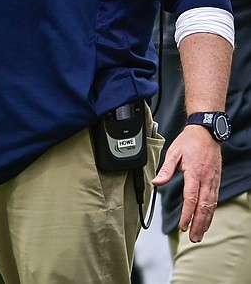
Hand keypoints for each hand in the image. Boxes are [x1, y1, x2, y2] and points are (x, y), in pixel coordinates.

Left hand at [152, 124, 221, 242]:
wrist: (206, 132)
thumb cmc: (189, 142)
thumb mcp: (173, 152)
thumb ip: (165, 169)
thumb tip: (156, 182)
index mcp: (194, 173)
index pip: (191, 199)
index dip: (187, 214)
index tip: (183, 226)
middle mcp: (206, 179)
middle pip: (203, 207)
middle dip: (199, 224)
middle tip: (194, 238)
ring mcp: (213, 181)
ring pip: (211, 206)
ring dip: (206, 222)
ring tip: (200, 234)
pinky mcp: (216, 181)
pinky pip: (214, 200)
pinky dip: (211, 213)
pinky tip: (207, 220)